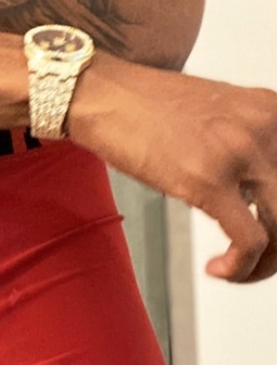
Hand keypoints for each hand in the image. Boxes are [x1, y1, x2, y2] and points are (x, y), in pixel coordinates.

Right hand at [69, 53, 276, 283]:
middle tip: (259, 257)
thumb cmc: (146, 106)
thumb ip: (246, 145)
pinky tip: (218, 269)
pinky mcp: (209, 180)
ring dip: (264, 262)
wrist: (103, 95)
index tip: (267, 226)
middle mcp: (264, 127)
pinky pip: (250, 240)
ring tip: (237, 268)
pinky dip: (241, 268)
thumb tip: (256, 191)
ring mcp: (239, 152)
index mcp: (270, 110)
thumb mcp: (216, 116)